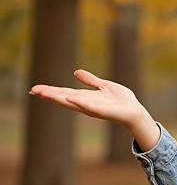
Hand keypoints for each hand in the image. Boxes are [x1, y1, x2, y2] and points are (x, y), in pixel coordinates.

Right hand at [29, 69, 146, 126]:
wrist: (135, 111)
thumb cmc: (121, 100)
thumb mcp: (104, 86)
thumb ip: (91, 81)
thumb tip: (75, 72)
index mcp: (86, 98)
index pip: (65, 93)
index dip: (51, 91)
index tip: (35, 89)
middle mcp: (86, 104)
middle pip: (64, 98)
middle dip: (49, 95)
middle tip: (33, 90)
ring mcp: (94, 108)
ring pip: (74, 103)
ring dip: (60, 98)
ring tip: (45, 93)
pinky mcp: (104, 111)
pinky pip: (91, 107)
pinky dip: (81, 103)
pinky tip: (71, 99)